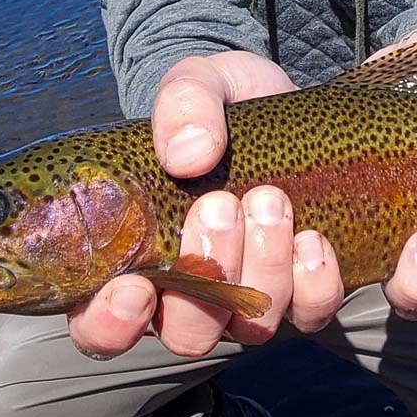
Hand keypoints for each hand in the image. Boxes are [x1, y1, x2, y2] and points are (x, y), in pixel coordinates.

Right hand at [67, 51, 344, 358]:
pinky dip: (314, 281)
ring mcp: (247, 295)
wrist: (282, 100)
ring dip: (262, 269)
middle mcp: (189, 291)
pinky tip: (313, 235)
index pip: (102, 325)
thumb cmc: (219, 104)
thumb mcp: (195, 82)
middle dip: (205, 279)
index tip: (136, 286)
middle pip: (187, 334)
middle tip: (219, 205)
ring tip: (270, 200)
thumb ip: (182, 104)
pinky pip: (311, 313)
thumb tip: (186, 154)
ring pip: (250, 329)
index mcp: (135, 255)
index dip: (112, 324)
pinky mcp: (303, 285)